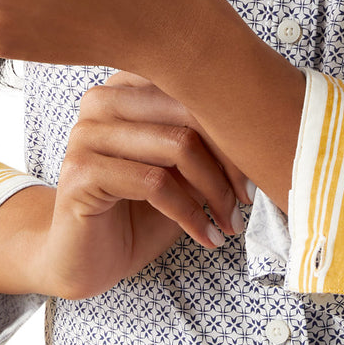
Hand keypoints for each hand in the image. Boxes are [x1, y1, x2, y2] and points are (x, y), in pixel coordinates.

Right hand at [27, 71, 251, 299]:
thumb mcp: (182, 171)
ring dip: (215, 191)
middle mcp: (103, 99)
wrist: (84, 260)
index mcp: (127, 84)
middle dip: (230, 159)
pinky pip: (156, 183)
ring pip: (178, 145)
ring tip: (230, 221)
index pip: (196, 86)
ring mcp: (87, 133)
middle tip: (248, 197)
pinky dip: (191, 214)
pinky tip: (206, 235)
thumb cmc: (139, 212)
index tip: (260, 164)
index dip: (235, 126)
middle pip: (191, 110)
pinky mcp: (81, 172)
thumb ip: (208, 143)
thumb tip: (262, 134)